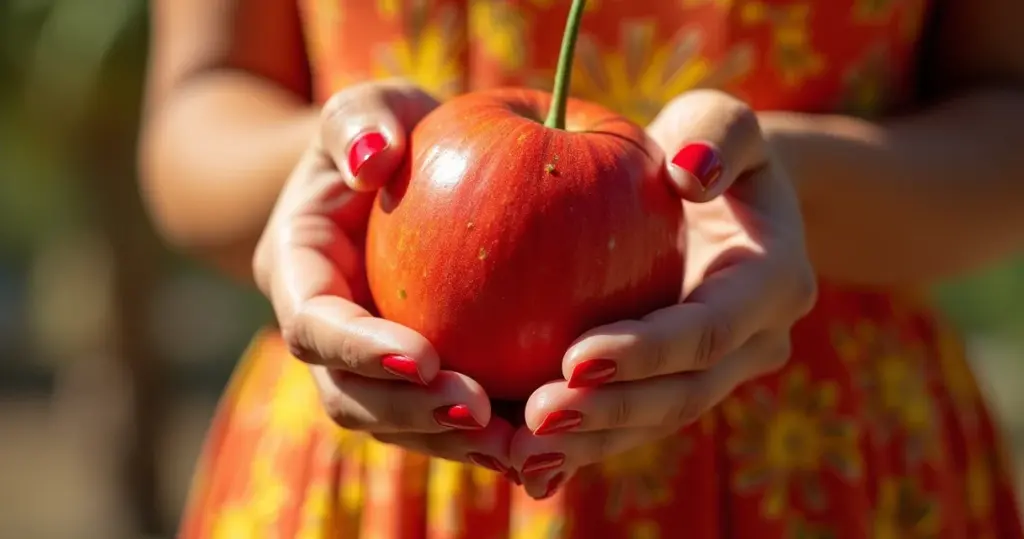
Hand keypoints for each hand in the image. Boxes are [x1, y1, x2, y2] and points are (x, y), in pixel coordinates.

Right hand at [253, 80, 514, 475]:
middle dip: (411, 415)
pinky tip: (545, 444)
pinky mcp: (421, 380)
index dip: (361, 351)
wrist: (403, 175)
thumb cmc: (388, 131)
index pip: (314, 326)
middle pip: (350, 397)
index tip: (429, 357)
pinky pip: (447, 421)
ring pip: (398, 426)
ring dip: (452, 443)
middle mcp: (326, 334)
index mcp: (298, 273)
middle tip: (481, 415)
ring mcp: (370, 365)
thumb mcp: (371, 104)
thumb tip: (372, 161)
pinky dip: (489, 437)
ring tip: (520, 445)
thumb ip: (361, 119)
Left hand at [509, 90, 817, 498]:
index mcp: (772, 283)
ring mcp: (717, 374)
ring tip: (518, 454)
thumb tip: (686, 173)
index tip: (572, 356)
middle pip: (682, 395)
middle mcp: (754, 343)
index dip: (646, 351)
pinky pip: (630, 423)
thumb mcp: (721, 119)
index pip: (707, 329)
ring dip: (590, 444)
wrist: (719, 195)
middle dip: (611, 413)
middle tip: (536, 419)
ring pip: (654, 424)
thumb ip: (718, 130)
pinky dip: (582, 447)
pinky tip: (523, 467)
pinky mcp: (675, 385)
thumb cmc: (707, 144)